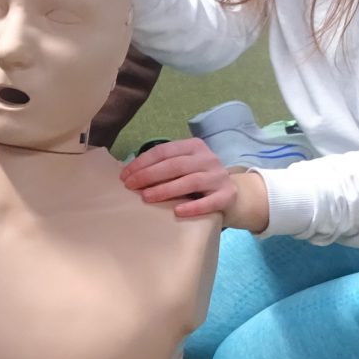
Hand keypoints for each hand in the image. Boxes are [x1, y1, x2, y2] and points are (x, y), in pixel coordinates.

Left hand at [120, 138, 267, 230]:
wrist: (233, 196)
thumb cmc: (199, 181)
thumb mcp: (184, 167)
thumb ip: (164, 167)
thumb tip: (130, 173)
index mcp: (194, 147)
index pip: (164, 151)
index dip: (142, 163)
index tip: (125, 176)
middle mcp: (208, 158)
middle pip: (175, 165)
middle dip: (149, 175)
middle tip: (131, 186)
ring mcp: (218, 177)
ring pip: (190, 181)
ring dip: (165, 189)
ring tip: (146, 197)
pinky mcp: (227, 196)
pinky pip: (209, 202)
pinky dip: (193, 207)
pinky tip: (178, 212)